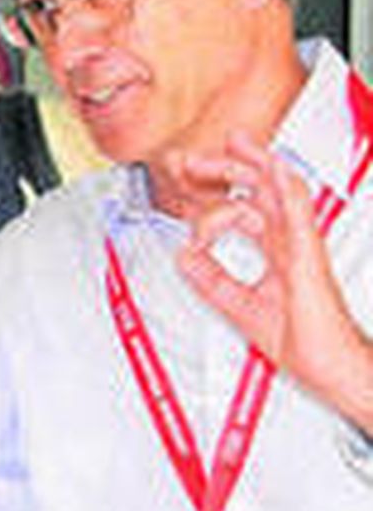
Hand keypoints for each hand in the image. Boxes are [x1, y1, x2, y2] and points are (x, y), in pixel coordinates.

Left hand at [175, 136, 372, 428]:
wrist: (327, 366)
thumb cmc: (300, 341)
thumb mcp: (237, 304)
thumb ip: (211, 279)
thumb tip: (182, 256)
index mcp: (277, 252)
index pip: (246, 210)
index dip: (214, 199)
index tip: (186, 195)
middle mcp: (290, 242)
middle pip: (259, 192)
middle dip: (227, 170)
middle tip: (194, 159)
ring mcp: (301, 245)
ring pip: (281, 189)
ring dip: (254, 164)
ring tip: (232, 144)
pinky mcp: (308, 255)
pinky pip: (300, 212)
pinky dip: (285, 188)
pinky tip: (273, 168)